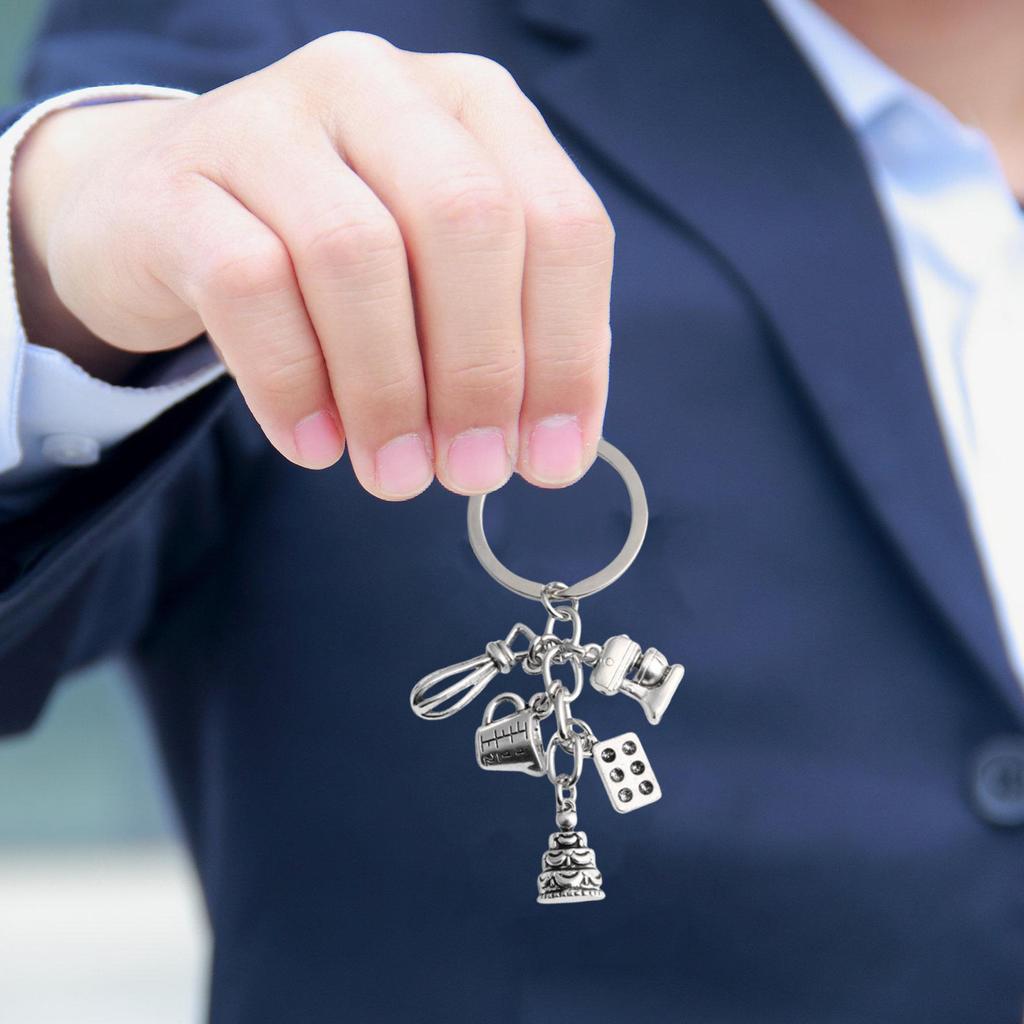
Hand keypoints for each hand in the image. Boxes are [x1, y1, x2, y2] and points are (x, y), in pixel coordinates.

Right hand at [10, 33, 613, 497]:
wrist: (169, 212)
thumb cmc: (334, 260)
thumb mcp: (440, 277)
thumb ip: (511, 337)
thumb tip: (557, 447)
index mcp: (476, 107)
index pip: (561, 225)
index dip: (567, 355)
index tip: (550, 464)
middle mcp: (383, 89)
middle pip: (466, 222)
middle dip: (480, 372)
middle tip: (470, 472)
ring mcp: (274, 120)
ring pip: (354, 254)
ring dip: (387, 393)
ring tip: (394, 473)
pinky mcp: (182, 180)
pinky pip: (250, 286)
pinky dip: (293, 384)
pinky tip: (315, 445)